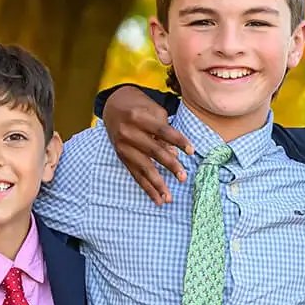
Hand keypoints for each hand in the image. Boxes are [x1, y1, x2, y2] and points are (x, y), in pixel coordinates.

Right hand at [103, 85, 195, 204]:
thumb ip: (165, 130)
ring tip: (169, 198)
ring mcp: (123, 146)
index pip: (163, 131)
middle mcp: (128, 132)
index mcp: (139, 117)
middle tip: (183, 177)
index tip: (191, 151)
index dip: (178, 141)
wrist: (113, 105)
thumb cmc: (140, 107)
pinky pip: (136, 175)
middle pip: (153, 151)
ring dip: (157, 184)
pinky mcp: (121, 157)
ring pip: (143, 167)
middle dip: (170, 165)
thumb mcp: (153, 110)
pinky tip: (157, 199)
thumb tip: (174, 154)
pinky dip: (147, 188)